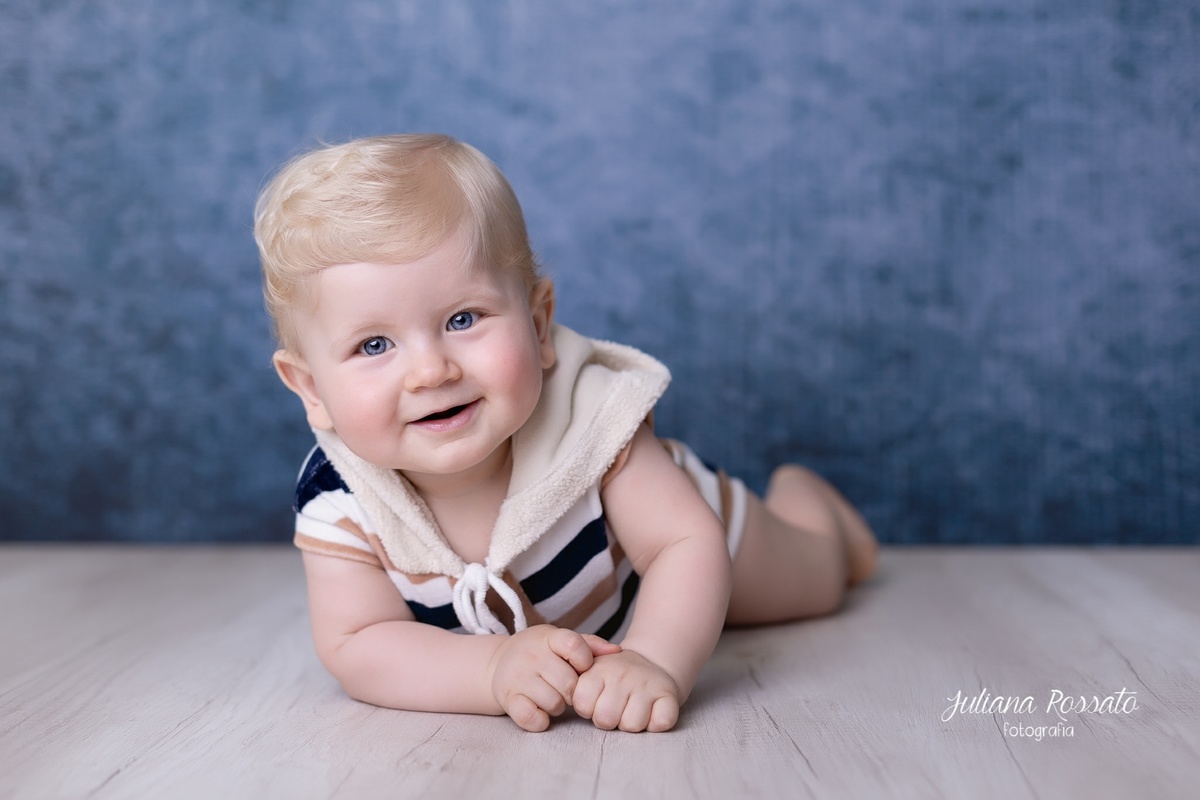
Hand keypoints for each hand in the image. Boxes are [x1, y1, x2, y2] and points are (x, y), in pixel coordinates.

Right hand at [489, 625, 619, 731]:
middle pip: (569, 684)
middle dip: (573, 692)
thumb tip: (617, 652)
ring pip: (554, 703)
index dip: (585, 661)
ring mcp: (517, 677)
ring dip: (558, 707)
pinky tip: (539, 711)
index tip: (582, 667)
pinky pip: (533, 719)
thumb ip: (590, 645)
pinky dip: (541, 721)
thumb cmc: (541, 653)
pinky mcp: (508, 698)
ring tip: (552, 697)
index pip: (574, 645)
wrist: (498, 662)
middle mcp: (531, 655)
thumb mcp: (561, 642)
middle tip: (566, 689)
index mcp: (548, 638)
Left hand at [572, 649, 680, 731]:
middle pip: (606, 719)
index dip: (587, 709)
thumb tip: (563, 695)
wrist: (651, 662)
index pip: (582, 705)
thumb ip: (572, 678)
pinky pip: (661, 723)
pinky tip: (651, 712)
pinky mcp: (669, 694)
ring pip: (632, 725)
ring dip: (631, 723)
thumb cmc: (614, 674)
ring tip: (631, 708)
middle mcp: (623, 674)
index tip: (595, 701)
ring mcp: (647, 684)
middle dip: (608, 720)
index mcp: (599, 669)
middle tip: (615, 707)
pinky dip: (656, 723)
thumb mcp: (590, 668)